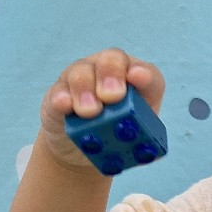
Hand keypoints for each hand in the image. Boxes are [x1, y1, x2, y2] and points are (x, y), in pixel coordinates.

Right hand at [39, 48, 164, 169]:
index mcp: (137, 83)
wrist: (82, 149)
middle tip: (112, 97)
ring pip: (83, 71)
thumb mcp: (135, 140)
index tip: (139, 78)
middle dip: (112, 75)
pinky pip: (59, 89)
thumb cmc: (116, 136)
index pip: (146, 72)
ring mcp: (82, 79)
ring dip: (86, 90)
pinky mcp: (58, 93)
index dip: (144, 73)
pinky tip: (64, 105)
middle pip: (113, 59)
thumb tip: (153, 153)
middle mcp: (110, 72)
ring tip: (90, 112)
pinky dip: (62, 96)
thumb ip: (146, 144)